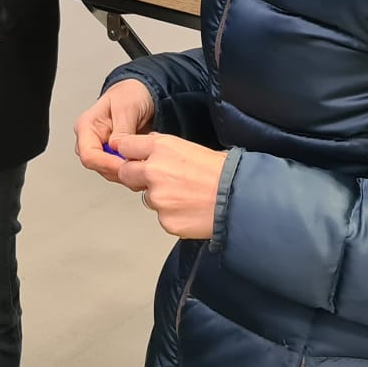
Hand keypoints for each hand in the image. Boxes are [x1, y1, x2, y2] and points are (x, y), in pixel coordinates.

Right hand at [75, 79, 155, 180]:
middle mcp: (91, 139)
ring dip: (128, 170)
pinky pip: (121, 169)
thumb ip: (121, 129)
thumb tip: (116, 148)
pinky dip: (133, 168)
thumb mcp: (127, 106)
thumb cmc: (131, 93)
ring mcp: (103, 149)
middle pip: (98, 166)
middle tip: (139, 165)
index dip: (106, 164)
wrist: (144, 92)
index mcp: (86, 126)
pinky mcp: (115, 155)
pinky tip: (144, 159)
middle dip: (119, 170)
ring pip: (110, 172)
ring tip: (144, 160)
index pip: (88, 155)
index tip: (126, 166)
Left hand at [111, 133, 228, 239]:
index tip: (132, 157)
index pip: (125, 146)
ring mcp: (158, 198)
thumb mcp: (190, 147)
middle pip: (125, 173)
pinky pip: (162, 217)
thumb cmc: (222, 172)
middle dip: (136, 177)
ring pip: (147, 197)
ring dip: (160, 197)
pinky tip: (191, 209)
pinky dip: (173, 215)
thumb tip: (147, 147)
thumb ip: (163, 147)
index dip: (130, 153)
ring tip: (188, 196)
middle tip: (160, 180)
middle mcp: (153, 171)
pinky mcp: (165, 220)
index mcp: (161, 148)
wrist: (241, 199)